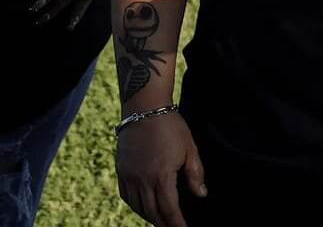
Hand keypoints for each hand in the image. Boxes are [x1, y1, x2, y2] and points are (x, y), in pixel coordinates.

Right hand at [116, 111, 206, 226]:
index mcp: (161, 175)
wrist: (144, 108)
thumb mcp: (189, 148)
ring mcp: (129, 176)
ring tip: (160, 222)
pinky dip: (135, 206)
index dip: (176, 223)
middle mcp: (142, 179)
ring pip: (138, 207)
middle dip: (163, 224)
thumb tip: (201, 195)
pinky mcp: (121, 170)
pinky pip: (126, 196)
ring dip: (149, 217)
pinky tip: (142, 208)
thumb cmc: (170, 126)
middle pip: (152, 212)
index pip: (169, 209)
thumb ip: (195, 174)